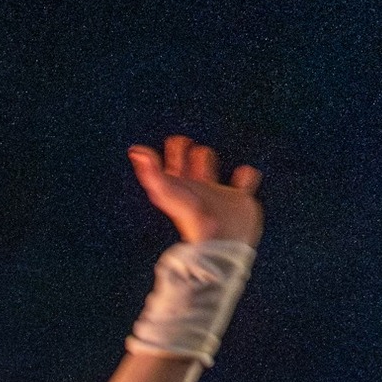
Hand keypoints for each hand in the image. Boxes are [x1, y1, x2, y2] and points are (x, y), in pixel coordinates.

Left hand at [129, 135, 261, 246]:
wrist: (219, 242)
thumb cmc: (192, 218)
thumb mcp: (167, 191)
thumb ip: (151, 172)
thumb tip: (135, 150)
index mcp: (182, 188)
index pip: (174, 165)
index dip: (173, 152)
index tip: (175, 139)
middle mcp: (199, 190)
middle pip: (191, 167)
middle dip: (187, 154)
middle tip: (184, 141)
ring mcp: (219, 196)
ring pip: (212, 173)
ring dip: (208, 162)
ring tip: (204, 153)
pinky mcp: (239, 202)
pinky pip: (245, 184)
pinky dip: (247, 176)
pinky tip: (244, 172)